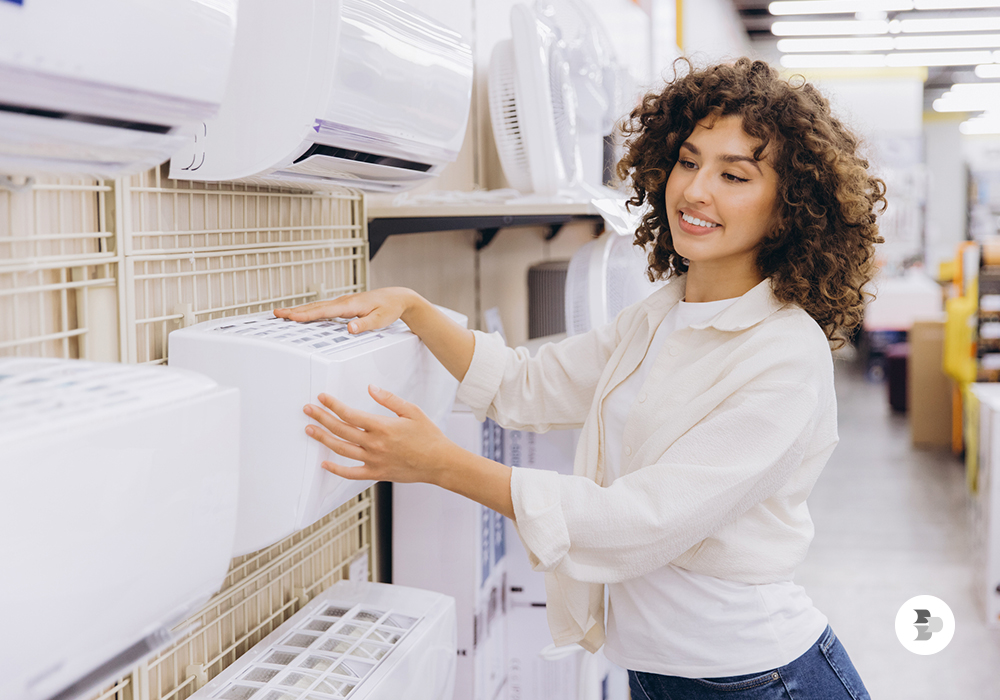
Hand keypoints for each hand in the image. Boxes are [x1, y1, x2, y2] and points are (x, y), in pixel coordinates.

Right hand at [275, 287, 417, 333]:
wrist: (397, 298)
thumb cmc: (389, 308)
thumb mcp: (380, 319)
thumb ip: (364, 324)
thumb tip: (349, 329)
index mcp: (350, 305)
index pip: (324, 311)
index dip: (306, 315)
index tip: (291, 317)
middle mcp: (343, 301)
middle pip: (315, 307)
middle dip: (294, 310)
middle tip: (276, 314)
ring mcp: (342, 302)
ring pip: (317, 306)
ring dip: (299, 309)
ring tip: (282, 313)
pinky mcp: (343, 305)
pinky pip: (322, 307)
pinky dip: (309, 310)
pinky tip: (302, 314)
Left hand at [303, 385, 455, 484]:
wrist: (440, 463)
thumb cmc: (429, 437)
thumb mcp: (412, 411)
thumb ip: (389, 399)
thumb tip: (371, 388)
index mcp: (382, 426)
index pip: (350, 414)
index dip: (333, 405)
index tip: (322, 398)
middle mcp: (375, 444)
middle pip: (340, 430)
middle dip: (321, 418)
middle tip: (308, 410)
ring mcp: (374, 460)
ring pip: (341, 449)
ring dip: (323, 439)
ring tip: (310, 430)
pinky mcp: (376, 473)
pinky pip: (351, 473)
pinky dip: (336, 469)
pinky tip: (325, 463)